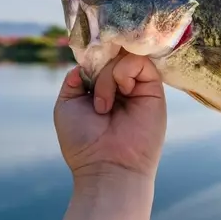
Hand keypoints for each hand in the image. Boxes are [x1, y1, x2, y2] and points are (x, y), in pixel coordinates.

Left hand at [53, 52, 166, 179]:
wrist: (107, 167)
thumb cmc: (83, 142)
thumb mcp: (67, 105)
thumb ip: (74, 79)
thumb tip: (86, 61)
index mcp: (102, 88)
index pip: (100, 57)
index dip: (93, 54)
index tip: (85, 61)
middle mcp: (121, 85)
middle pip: (113, 52)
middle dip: (99, 63)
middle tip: (92, 87)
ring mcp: (138, 87)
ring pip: (124, 55)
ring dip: (108, 75)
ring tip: (103, 105)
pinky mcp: (153, 89)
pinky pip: (141, 62)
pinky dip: (123, 72)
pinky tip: (120, 93)